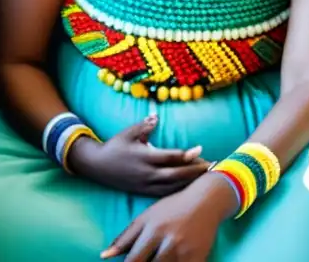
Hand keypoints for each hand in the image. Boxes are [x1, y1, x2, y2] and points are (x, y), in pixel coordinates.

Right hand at [67, 115, 210, 196]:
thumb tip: (157, 116)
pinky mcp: (144, 192)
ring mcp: (146, 185)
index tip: (200, 149)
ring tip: (206, 176)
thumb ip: (144, 125)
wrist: (97, 166)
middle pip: (176, 174)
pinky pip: (165, 193)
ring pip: (172, 186)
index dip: (186, 154)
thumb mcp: (128, 133)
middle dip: (195, 171)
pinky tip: (189, 187)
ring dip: (190, 181)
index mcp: (144, 157)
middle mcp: (147, 173)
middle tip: (212, 166)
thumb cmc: (114, 146)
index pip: (170, 157)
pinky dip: (179, 190)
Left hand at [101, 173, 236, 260]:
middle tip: (143, 261)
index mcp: (153, 229)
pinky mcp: (198, 258)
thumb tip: (104, 255)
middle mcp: (169, 241)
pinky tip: (170, 260)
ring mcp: (185, 251)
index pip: (134, 260)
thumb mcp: (146, 216)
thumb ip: (125, 237)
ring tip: (158, 257)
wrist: (206, 200)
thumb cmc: (172, 208)